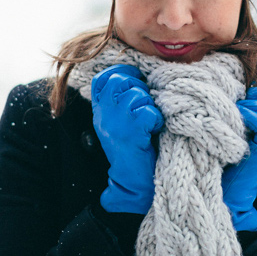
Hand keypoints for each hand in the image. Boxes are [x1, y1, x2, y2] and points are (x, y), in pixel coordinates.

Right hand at [91, 64, 163, 213]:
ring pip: (136, 95)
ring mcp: (116, 123)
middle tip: (145, 105)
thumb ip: (121, 101)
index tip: (136, 78)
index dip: (121, 72)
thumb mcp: (119, 123)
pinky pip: (148, 112)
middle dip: (138, 87)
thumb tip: (139, 76)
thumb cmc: (133, 149)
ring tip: (149, 122)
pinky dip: (156, 120)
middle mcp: (104, 115)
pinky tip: (154, 130)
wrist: (132, 183)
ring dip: (149, 105)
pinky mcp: (131, 133)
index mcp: (100, 111)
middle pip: (119, 81)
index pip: (102, 79)